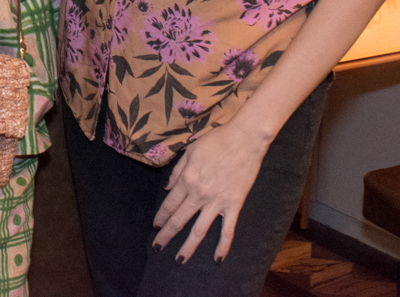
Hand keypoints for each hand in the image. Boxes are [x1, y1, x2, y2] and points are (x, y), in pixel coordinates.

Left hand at [151, 119, 272, 262]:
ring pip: (199, 230)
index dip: (161, 217)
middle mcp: (198, 194)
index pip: (169, 204)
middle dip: (166, 235)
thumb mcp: (190, 150)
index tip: (155, 227)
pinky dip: (222, 245)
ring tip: (179, 260)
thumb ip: (178, 171)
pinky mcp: (233, 205)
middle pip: (179, 220)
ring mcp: (216, 202)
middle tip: (157, 248)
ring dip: (188, 247)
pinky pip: (227, 229)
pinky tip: (218, 259)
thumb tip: (168, 189)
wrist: (244, 139)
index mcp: (187, 179)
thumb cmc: (216, 140)